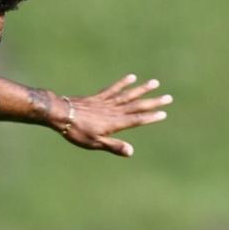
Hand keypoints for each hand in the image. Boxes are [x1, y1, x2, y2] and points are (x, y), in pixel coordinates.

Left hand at [57, 74, 171, 155]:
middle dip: (153, 102)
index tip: (163, 113)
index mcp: (115, 123)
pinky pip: (113, 88)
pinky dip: (123, 83)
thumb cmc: (76, 132)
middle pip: (137, 106)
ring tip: (155, 83)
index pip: (137, 120)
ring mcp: (106, 102)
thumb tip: (131, 152)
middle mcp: (114, 111)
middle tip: (168, 97)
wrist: (60, 114)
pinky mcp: (98, 97)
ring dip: (142, 89)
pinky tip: (132, 77)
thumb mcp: (95, 143)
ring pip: (128, 94)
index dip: (150, 117)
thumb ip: (113, 146)